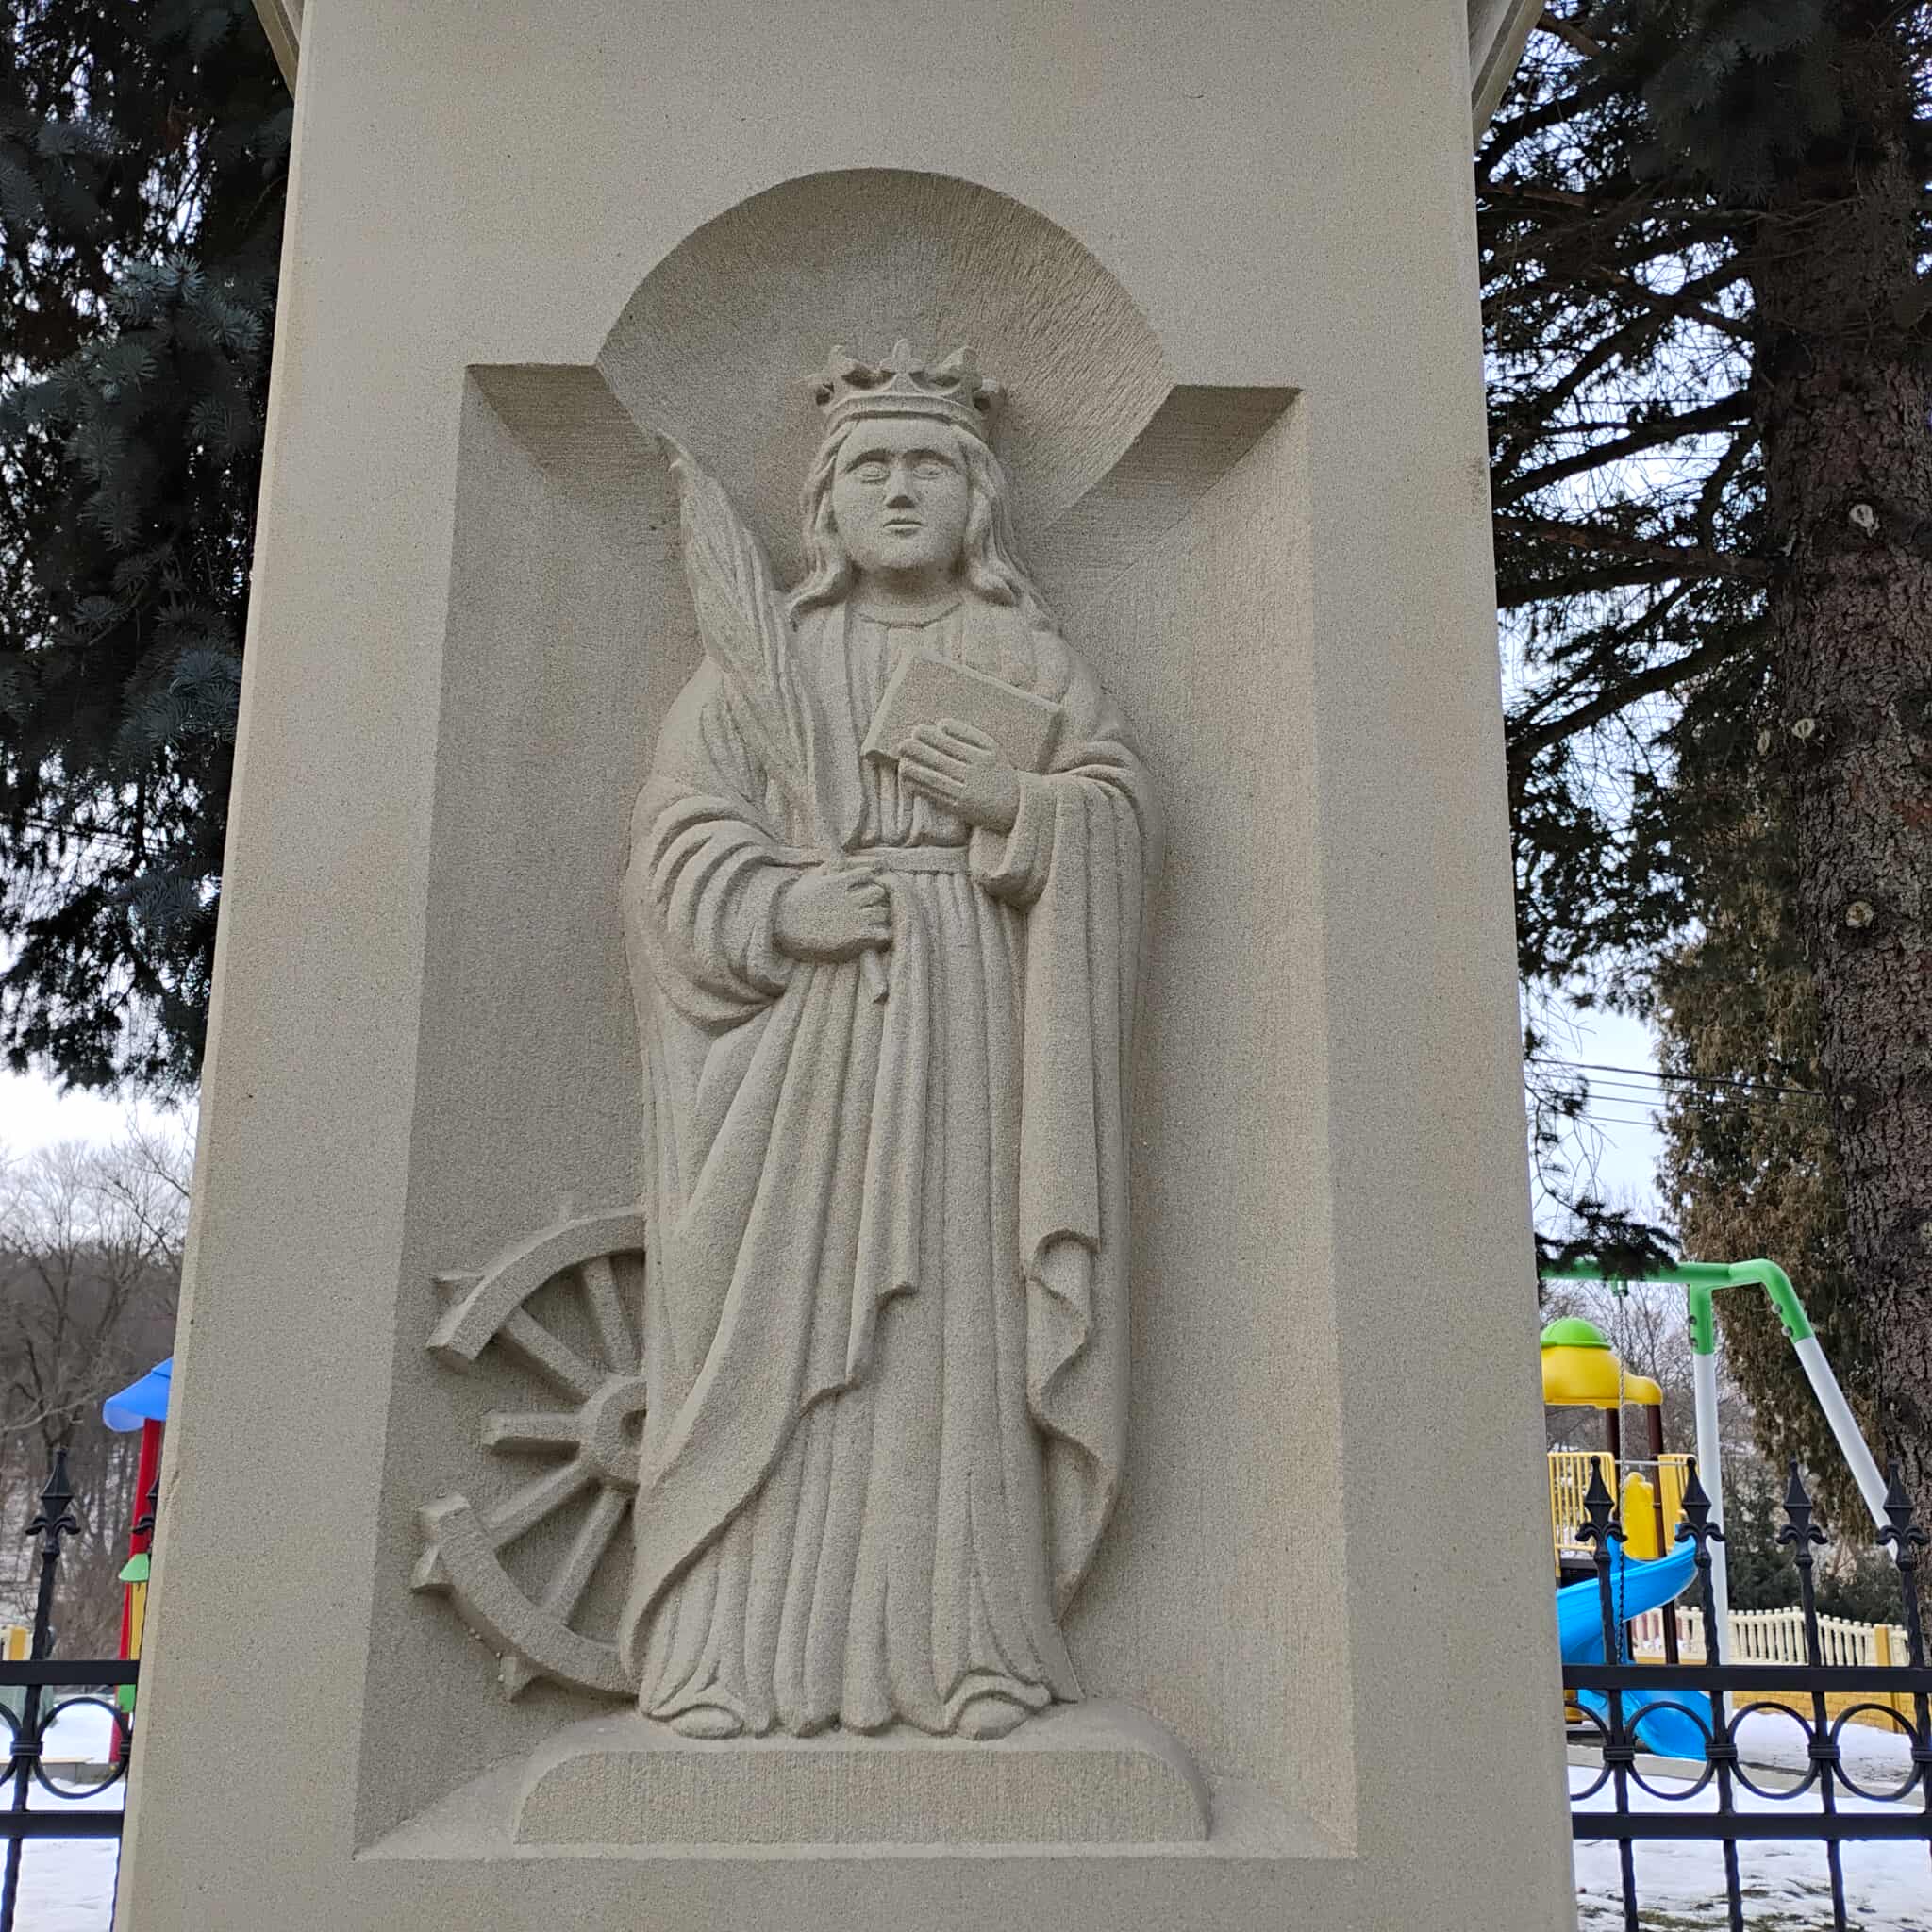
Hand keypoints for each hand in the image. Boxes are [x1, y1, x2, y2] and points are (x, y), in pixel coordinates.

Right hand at [774, 868, 892, 962]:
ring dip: (882, 916)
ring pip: (882, 912)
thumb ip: (827, 868)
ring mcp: (851, 916)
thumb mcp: (809, 879)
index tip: (869, 884)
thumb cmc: (794, 901)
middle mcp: (848, 898)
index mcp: (838, 881)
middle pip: (879, 892)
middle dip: (879, 896)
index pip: (868, 872)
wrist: (782, 926)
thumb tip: (838, 861)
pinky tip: (879, 934)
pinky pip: (880, 932)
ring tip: (877, 920)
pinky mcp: (852, 935)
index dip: (872, 878)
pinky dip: (883, 933)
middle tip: (875, 903)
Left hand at [897, 720, 1020, 832]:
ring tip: (902, 762)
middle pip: (941, 761)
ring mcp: (966, 792)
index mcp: (983, 756)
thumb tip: (941, 723)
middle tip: (902, 744)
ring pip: (936, 780)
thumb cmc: (999, 771)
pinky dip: (921, 787)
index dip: (932, 737)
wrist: (1015, 805)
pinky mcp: (959, 808)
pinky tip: (909, 780)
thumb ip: (968, 734)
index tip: (917, 730)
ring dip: (916, 771)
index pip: (953, 744)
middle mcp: (974, 774)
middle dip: (920, 752)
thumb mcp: (992, 748)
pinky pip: (936, 795)